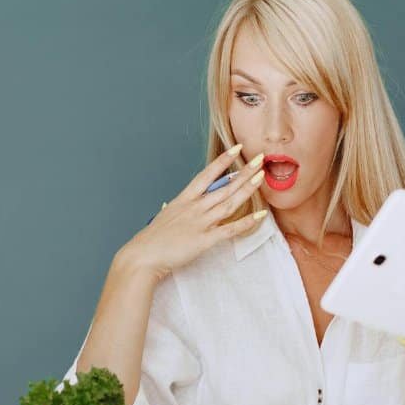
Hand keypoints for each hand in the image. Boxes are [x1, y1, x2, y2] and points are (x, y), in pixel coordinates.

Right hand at [119, 144, 267, 280]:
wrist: (144, 255)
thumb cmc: (152, 239)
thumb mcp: (164, 216)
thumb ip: (175, 209)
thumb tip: (175, 205)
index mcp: (184, 199)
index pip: (206, 175)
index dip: (222, 161)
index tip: (236, 148)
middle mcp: (194, 207)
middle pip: (223, 187)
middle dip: (243, 172)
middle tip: (259, 160)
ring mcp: (200, 223)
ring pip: (229, 203)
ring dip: (246, 190)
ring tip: (261, 177)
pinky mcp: (204, 240)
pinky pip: (229, 229)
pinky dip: (246, 222)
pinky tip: (260, 215)